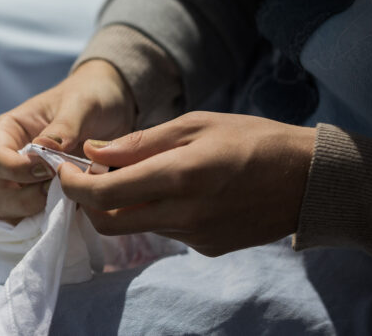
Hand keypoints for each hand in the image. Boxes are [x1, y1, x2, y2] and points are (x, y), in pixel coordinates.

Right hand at [0, 60, 135, 222]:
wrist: (111, 108)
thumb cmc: (90, 97)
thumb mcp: (82, 104)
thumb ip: (64, 126)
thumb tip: (43, 149)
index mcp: (7, 131)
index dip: (18, 169)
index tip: (49, 168)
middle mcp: (8, 160)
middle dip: (27, 199)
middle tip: (60, 189)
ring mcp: (22, 184)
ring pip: (11, 214)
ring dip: (37, 214)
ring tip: (69, 200)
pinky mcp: (42, 200)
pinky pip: (34, 222)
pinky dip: (51, 224)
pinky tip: (75, 211)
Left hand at [59, 111, 315, 255]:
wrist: (307, 179)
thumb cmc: (251, 139)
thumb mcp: (194, 124)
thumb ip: (139, 142)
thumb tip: (93, 152)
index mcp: (178, 176)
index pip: (103, 195)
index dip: (73, 184)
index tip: (64, 169)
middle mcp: (183, 214)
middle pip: (108, 222)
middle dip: (87, 200)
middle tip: (89, 173)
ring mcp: (195, 237)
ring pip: (135, 227)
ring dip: (120, 204)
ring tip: (133, 173)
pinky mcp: (206, 247)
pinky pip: (164, 231)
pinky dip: (153, 211)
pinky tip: (173, 189)